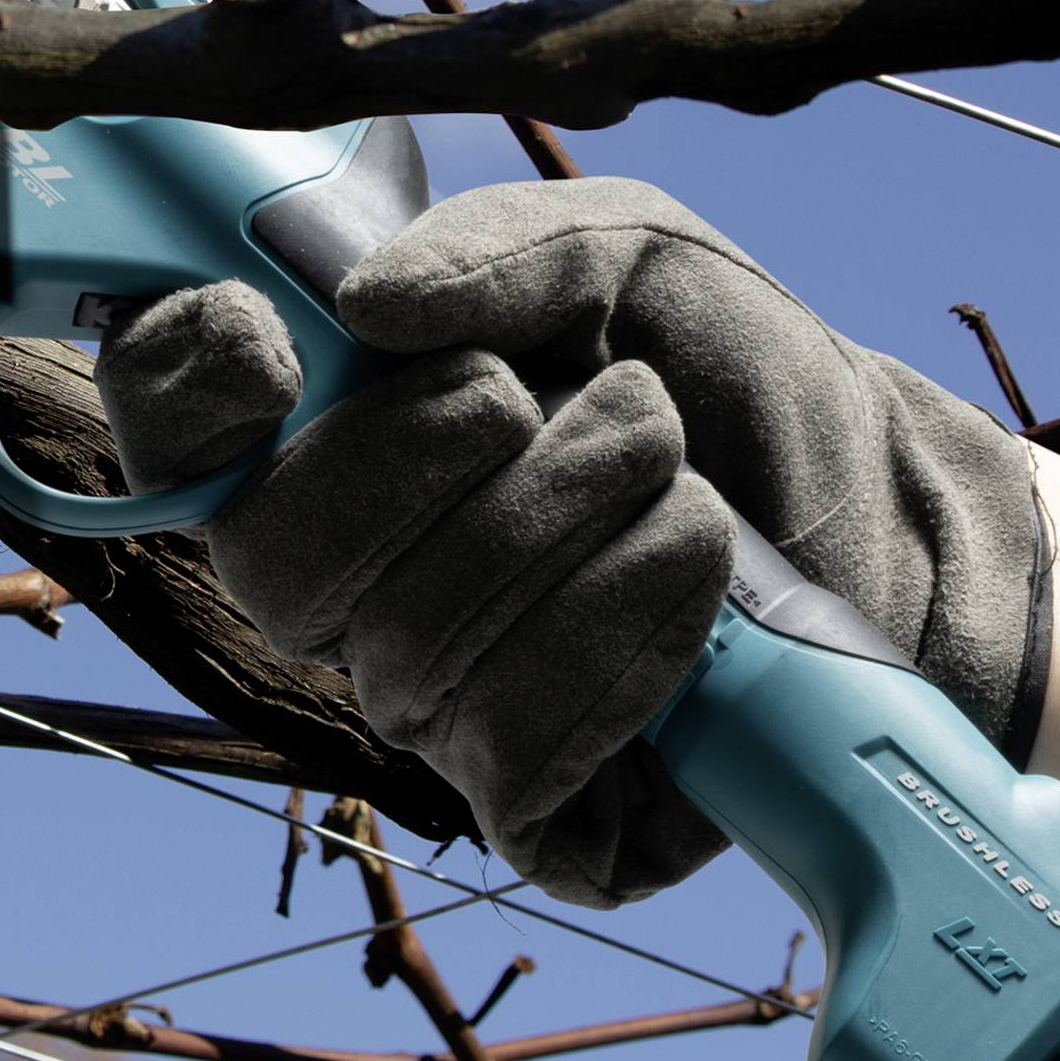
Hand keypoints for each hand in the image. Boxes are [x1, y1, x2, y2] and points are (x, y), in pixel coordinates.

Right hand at [97, 178, 1044, 904]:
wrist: (883, 507)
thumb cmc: (725, 369)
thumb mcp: (629, 250)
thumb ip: (505, 250)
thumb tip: (369, 303)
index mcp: (339, 430)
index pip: (176, 428)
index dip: (180, 387)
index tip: (271, 341)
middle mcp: (359, 581)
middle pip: (279, 563)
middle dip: (423, 462)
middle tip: (552, 394)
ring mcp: (440, 703)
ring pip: (412, 655)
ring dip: (569, 529)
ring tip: (677, 472)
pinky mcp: (543, 810)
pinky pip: (516, 757)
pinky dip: (620, 646)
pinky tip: (696, 580)